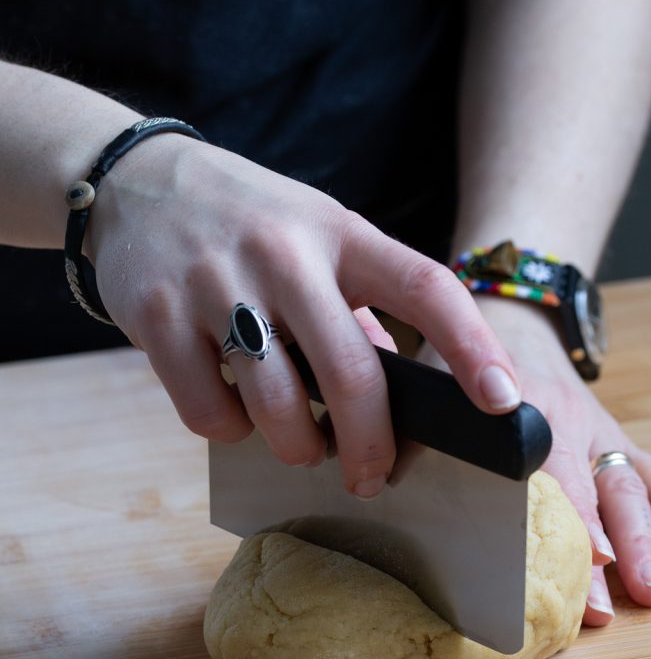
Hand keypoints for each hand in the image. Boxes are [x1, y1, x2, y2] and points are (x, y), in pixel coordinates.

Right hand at [85, 135, 521, 497]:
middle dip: (370, 446)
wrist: (137, 181)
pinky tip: (230, 402)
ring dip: (296, 447)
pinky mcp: (154, 314)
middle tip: (371, 477)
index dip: (473, 348)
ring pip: (277, 408)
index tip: (505, 403)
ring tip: (296, 439)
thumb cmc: (250, 223)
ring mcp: (214, 281)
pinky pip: (208, 413)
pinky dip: (228, 429)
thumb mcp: (316, 239)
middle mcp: (282, 253)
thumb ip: (357, 309)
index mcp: (340, 234)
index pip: (425, 288)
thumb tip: (389, 400)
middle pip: (352, 375)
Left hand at [417, 298, 650, 625]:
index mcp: (515, 409)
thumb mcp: (432, 388)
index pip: (535, 469)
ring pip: (627, 485)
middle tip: (600, 602)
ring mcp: (595, 430)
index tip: (567, 554)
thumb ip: (414, 432)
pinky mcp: (614, 437)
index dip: (554, 512)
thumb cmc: (460, 367)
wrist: (509, 320)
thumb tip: (377, 481)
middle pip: (587, 488)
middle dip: (599, 547)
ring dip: (642, 542)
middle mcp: (563, 421)